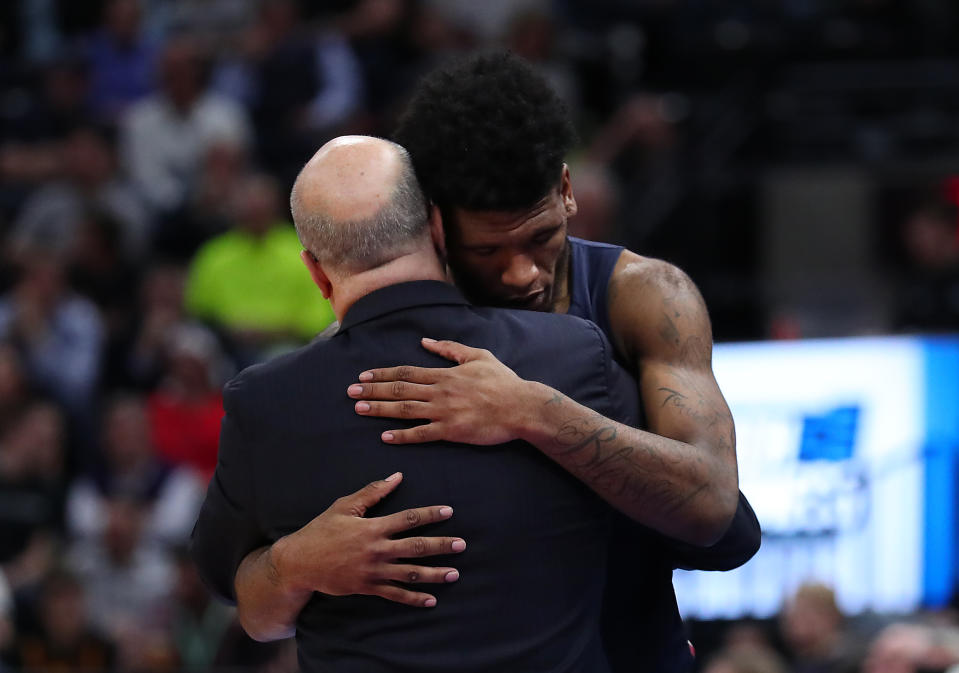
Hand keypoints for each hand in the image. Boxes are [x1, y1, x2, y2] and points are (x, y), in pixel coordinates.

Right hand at [274, 472, 464, 607]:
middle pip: (415, 547)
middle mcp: (377, 550)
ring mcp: (373, 571)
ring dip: (434, 574)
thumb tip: (396, 477)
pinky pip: (395, 595)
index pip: (408, 519)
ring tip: (454, 573)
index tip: (448, 512)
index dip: (429, 514)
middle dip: (441, 546)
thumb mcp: (344, 506)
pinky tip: (431, 600)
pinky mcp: (367, 587)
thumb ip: (372, 493)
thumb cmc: (322, 530)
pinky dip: (414, 598)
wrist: (300, 562)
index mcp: (373, 527)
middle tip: (461, 545)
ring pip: (410, 573)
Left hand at [347, 338, 534, 444]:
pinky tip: (386, 436)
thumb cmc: (503, 381)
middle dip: (372, 391)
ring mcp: (444, 412)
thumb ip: (450, 348)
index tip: (363, 377)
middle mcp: (440, 391)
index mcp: (445, 374)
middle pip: (399, 389)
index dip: (382, 374)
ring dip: (380, 410)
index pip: (406, 372)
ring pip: (405, 410)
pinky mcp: (452, 431)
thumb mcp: (478, 356)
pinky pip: (422, 434)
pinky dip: (402, 435)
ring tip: (359, 409)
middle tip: (350, 393)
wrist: (521, 406)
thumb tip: (426, 341)